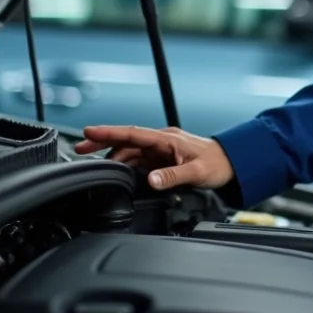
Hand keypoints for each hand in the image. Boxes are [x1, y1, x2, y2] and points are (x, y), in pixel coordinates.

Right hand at [74, 125, 234, 191]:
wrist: (233, 164)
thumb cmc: (218, 164)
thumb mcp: (196, 173)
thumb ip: (172, 176)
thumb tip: (150, 179)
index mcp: (167, 139)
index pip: (132, 133)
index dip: (109, 132)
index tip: (87, 132)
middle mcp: (161, 142)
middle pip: (126, 141)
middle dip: (102, 143)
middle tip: (79, 150)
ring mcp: (161, 150)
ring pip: (131, 152)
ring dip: (114, 157)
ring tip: (98, 168)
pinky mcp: (163, 160)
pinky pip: (139, 161)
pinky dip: (126, 166)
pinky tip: (118, 174)